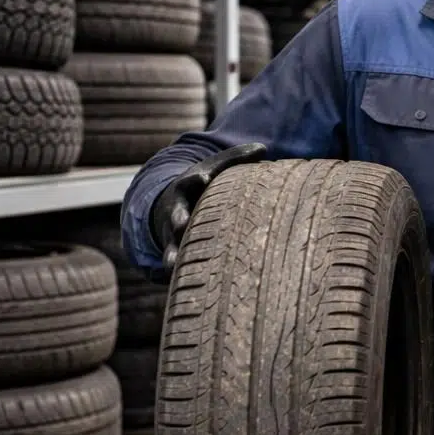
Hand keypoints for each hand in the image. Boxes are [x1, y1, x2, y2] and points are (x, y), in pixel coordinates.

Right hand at [150, 143, 266, 273]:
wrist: (170, 203)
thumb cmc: (205, 184)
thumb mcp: (216, 167)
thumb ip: (237, 158)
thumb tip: (264, 149)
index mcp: (189, 187)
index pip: (191, 181)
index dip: (197, 179)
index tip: (202, 176)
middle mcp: (178, 211)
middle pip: (176, 215)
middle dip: (179, 217)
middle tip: (183, 222)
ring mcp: (173, 234)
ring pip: (170, 245)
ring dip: (171, 253)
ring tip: (172, 263)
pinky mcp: (175, 254)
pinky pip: (172, 266)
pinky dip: (173, 275)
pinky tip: (180, 285)